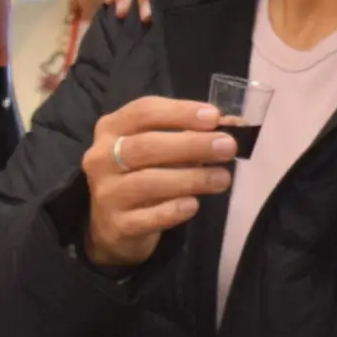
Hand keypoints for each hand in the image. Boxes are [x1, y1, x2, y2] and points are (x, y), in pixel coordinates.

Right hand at [82, 96, 232, 267]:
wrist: (113, 226)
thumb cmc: (141, 175)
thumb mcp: (162, 149)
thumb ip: (193, 134)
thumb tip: (234, 123)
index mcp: (111, 128)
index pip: (143, 111)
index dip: (180, 112)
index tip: (214, 117)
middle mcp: (102, 158)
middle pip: (145, 146)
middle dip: (191, 145)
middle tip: (227, 147)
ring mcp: (106, 193)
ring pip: (147, 182)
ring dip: (190, 178)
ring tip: (222, 178)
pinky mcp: (117, 225)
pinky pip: (147, 217)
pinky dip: (173, 210)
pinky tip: (193, 205)